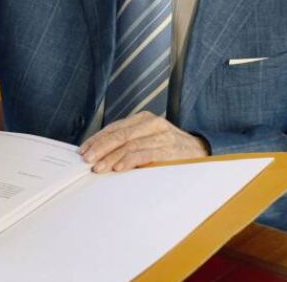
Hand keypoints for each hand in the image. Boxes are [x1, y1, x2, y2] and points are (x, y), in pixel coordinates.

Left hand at [79, 111, 208, 172]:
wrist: (202, 152)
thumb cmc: (171, 148)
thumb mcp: (149, 140)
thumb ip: (129, 143)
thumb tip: (99, 154)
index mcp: (144, 119)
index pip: (115, 128)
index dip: (97, 139)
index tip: (83, 150)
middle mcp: (152, 123)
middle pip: (119, 135)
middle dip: (100, 148)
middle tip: (87, 159)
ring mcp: (161, 135)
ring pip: (129, 145)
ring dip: (111, 158)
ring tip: (98, 168)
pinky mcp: (169, 149)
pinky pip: (144, 154)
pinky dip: (128, 161)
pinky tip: (118, 168)